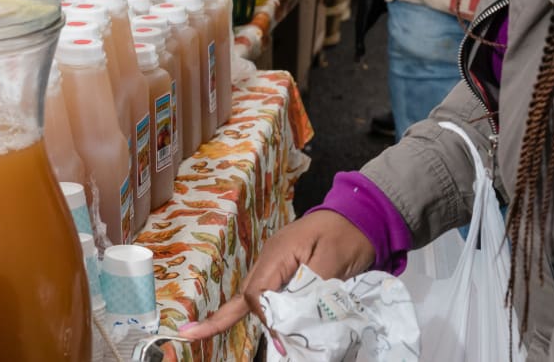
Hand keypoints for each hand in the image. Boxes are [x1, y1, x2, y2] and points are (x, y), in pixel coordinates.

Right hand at [179, 210, 375, 342]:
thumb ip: (310, 290)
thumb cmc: (347, 236)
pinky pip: (265, 289)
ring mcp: (276, 260)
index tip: (281, 337)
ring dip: (243, 313)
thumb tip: (290, 319)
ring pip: (253, 292)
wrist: (359, 215)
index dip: (264, 317)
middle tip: (194, 335)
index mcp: (279, 252)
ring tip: (202, 331)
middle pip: (247, 292)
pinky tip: (238, 317)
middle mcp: (270, 256)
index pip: (257, 291)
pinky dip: (257, 307)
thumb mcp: (333, 263)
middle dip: (228, 316)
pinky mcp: (285, 266)